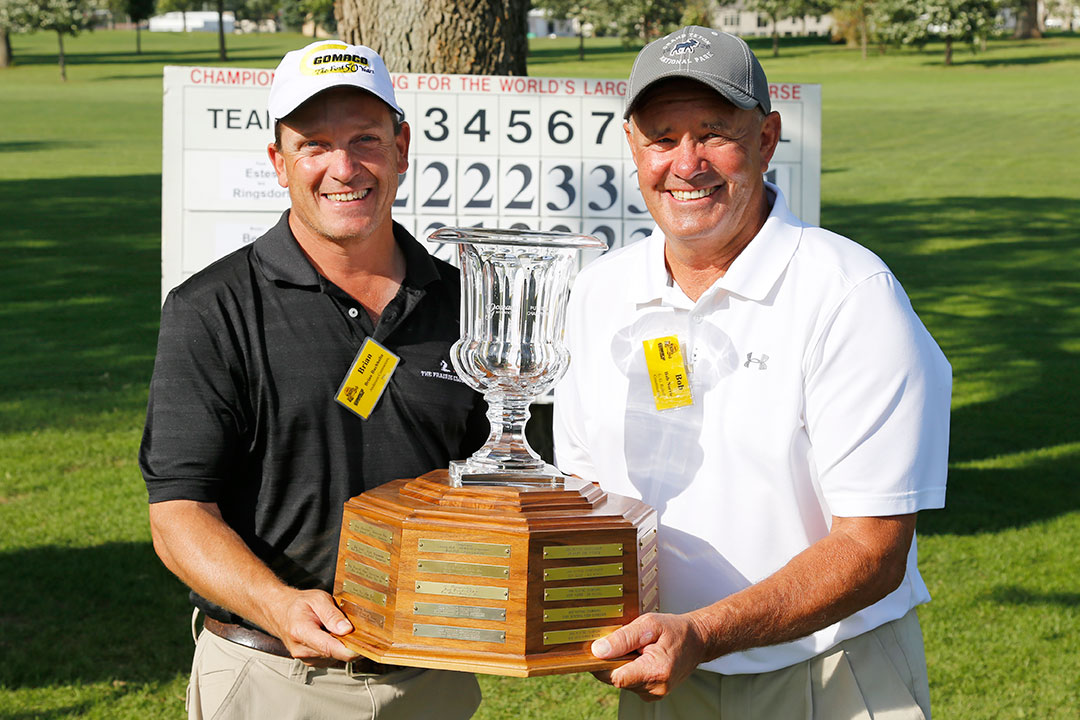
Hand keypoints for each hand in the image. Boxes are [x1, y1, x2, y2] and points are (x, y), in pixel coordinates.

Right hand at [266, 589, 359, 666]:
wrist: (280, 612)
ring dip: (341, 645)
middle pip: (335, 653)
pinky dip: (335, 648)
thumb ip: (332, 614)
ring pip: (334, 657)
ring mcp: (305, 658)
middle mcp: (301, 649)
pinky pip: (330, 658)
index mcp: (301, 632)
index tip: (364, 647)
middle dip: (348, 643)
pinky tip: (330, 636)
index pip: (329, 648)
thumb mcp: (317, 598)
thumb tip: (347, 629)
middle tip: (354, 628)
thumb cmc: (298, 605)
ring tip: (335, 628)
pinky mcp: (310, 661)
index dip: (349, 650)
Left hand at [590, 612, 707, 700]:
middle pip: (617, 679)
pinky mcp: (652, 693)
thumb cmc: (676, 631)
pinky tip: (641, 657)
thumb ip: (623, 638)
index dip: (602, 664)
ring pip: (622, 682)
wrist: (698, 640)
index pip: (615, 677)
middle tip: (625, 643)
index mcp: (656, 671)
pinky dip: (630, 669)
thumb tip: (599, 650)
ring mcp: (655, 693)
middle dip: (614, 661)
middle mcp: (656, 688)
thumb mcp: (649, 624)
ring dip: (623, 665)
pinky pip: (631, 683)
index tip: (599, 650)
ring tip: (638, 649)